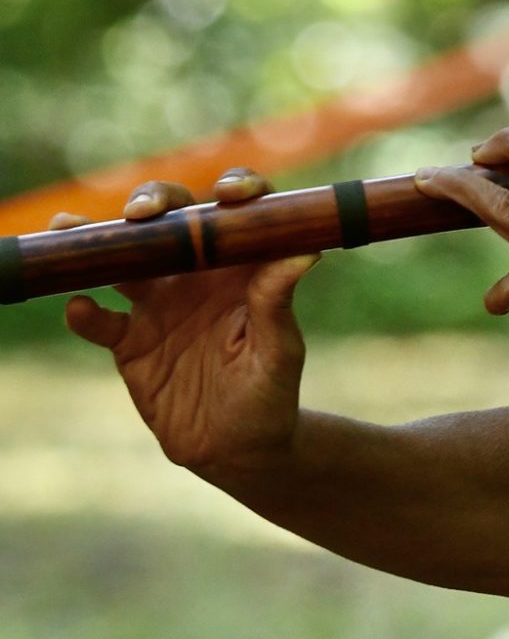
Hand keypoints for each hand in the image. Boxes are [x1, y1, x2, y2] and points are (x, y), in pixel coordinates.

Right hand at [61, 170, 315, 477]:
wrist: (237, 448)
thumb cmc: (271, 394)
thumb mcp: (280, 351)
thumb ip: (278, 304)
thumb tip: (304, 252)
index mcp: (243, 268)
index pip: (238, 215)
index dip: (236, 191)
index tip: (230, 195)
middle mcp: (198, 275)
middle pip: (171, 220)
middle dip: (154, 202)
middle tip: (142, 212)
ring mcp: (158, 304)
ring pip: (123, 259)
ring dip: (97, 241)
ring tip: (74, 228)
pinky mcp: (129, 341)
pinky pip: (100, 321)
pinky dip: (86, 313)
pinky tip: (81, 308)